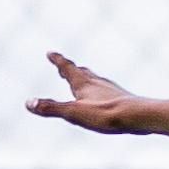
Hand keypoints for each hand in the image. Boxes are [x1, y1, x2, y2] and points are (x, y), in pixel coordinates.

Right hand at [26, 54, 153, 131]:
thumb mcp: (74, 113)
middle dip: (71, 69)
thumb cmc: (107, 114)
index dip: (58, 61)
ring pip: (96, 80)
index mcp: (84, 84)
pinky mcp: (123, 99)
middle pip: (82, 72)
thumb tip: (28, 103)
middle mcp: (98, 82)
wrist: (140, 116)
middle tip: (64, 66)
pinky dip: (100, 90)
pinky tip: (106, 97)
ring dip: (87, 78)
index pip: (67, 68)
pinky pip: (108, 91)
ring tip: (84, 79)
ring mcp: (111, 90)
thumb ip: (51, 108)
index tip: (50, 52)